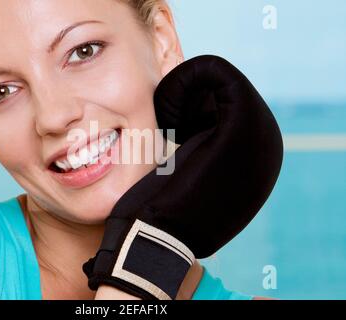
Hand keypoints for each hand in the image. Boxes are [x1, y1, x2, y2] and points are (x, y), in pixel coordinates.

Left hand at [83, 55, 283, 299]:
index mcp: (257, 161)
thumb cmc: (165, 214)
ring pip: (221, 79)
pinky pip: (217, 72)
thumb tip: (197, 138)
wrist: (158, 239)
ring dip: (187, 89)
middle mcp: (268, 146)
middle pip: (227, 93)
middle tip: (167, 123)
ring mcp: (260, 135)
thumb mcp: (197, 188)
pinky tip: (165, 106)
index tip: (171, 129)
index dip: (194, 109)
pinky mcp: (243, 123)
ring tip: (166, 119)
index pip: (230, 110)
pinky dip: (187, 78)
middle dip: (192, 98)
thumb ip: (208, 163)